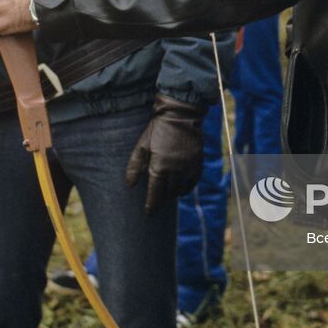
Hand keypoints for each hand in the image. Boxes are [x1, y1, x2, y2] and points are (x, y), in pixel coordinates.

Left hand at [125, 94, 207, 213]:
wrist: (181, 115)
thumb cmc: (158, 130)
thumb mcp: (142, 145)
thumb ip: (134, 166)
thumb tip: (129, 185)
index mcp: (159, 166)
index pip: (155, 193)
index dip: (152, 205)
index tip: (149, 213)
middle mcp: (175, 170)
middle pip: (167, 193)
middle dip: (161, 197)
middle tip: (156, 197)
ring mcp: (188, 167)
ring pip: (180, 190)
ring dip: (172, 192)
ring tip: (167, 189)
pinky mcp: (198, 164)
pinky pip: (192, 184)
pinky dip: (185, 188)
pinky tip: (179, 186)